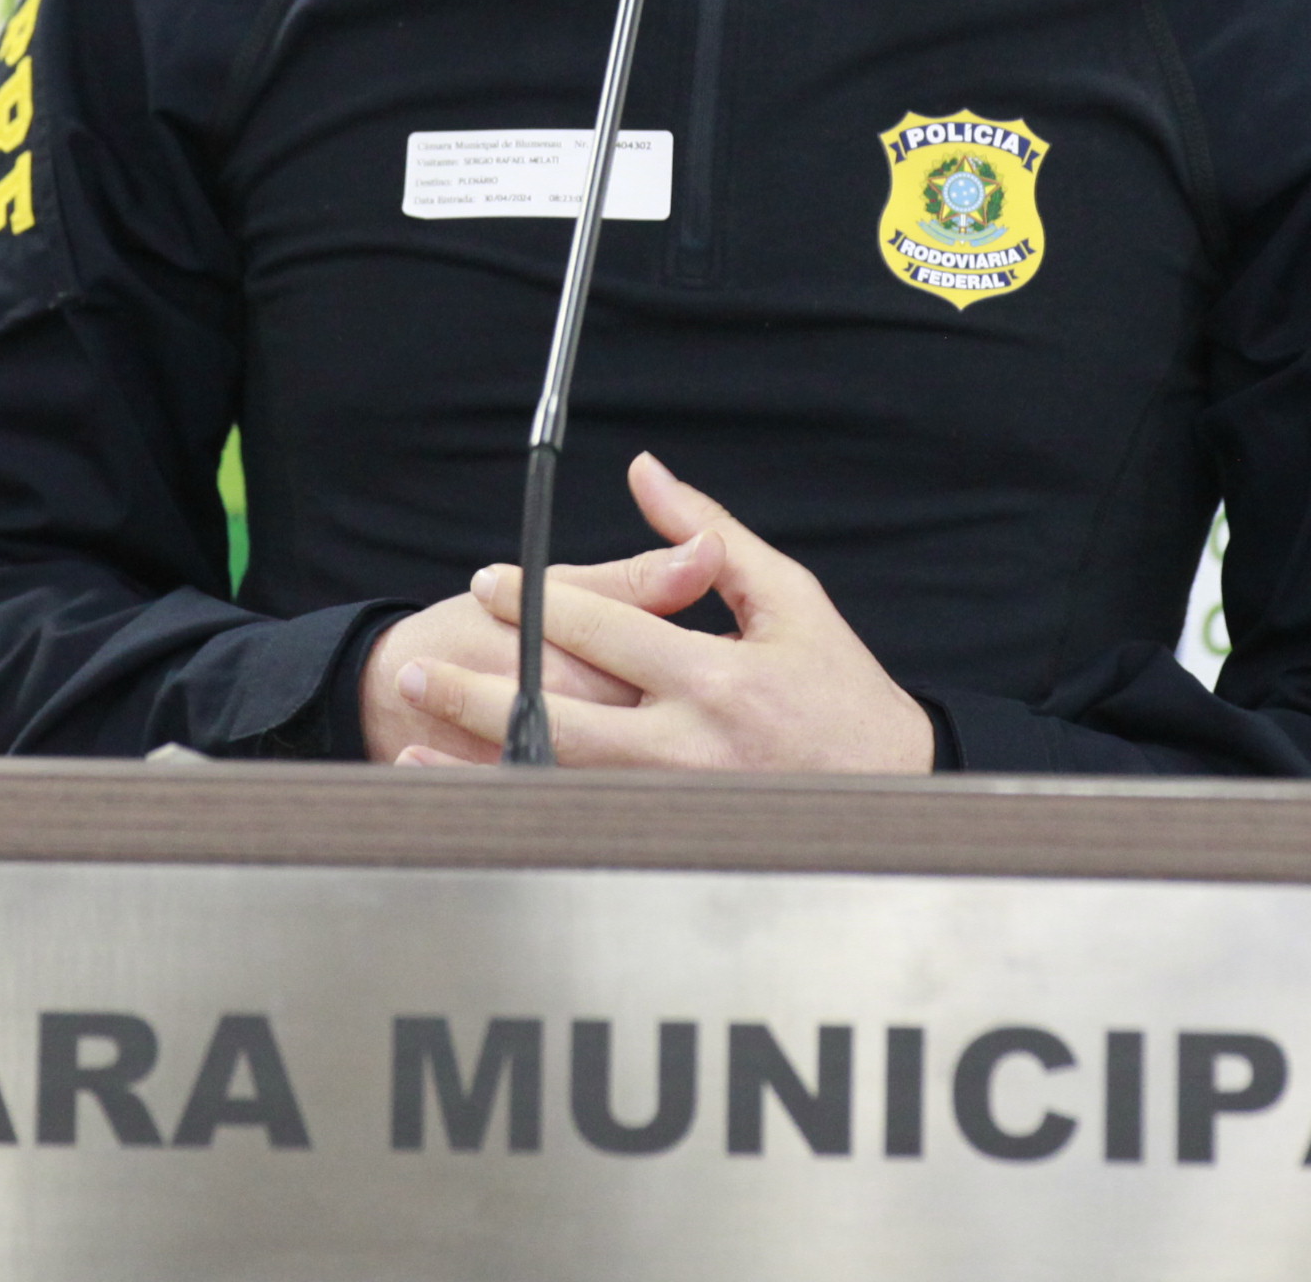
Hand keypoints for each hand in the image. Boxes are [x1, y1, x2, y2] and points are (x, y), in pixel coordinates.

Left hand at [392, 452, 932, 773]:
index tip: (489, 582)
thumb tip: (646, 474)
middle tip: (419, 661)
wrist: (896, 790)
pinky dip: (517, 806)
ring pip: (559, 777)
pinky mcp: (674, 836)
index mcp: (719, 677)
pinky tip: (469, 794)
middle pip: (562, 712)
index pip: (606, 630)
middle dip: (482, 686)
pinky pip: (577, 820)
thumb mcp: (790, 598)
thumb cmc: (843, 691)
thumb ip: (710, 537)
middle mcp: (692, 745)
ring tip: (414, 736)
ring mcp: (678, 802)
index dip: (538, 601)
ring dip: (480, 756)